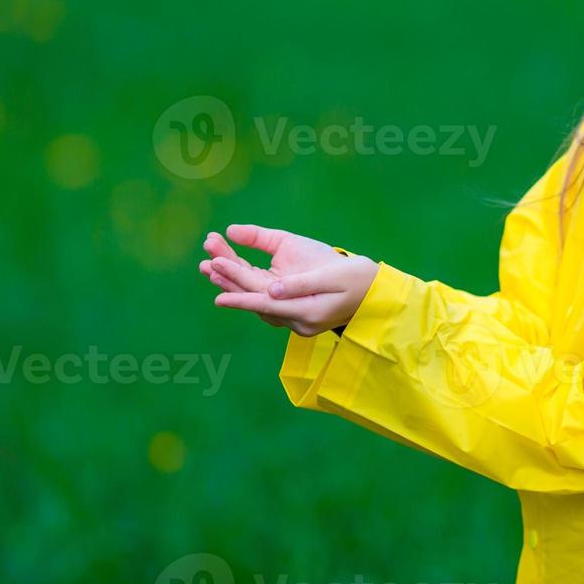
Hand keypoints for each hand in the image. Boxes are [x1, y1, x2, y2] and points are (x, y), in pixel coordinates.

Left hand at [199, 224, 379, 335]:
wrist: (375, 290)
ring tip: (210, 265)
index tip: (217, 296)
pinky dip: (247, 285)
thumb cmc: (358, 278)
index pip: (267, 304)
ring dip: (235, 281)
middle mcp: (296, 320)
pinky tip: (231, 272)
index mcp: (306, 312)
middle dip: (231, 280)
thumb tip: (270, 288)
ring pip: (258, 299)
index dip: (241, 298)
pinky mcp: (294, 310)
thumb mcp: (332, 275)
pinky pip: (265, 298)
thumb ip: (300, 282)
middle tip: (207, 264)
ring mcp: (295, 318)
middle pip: (258, 299)